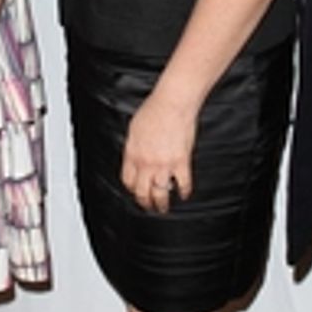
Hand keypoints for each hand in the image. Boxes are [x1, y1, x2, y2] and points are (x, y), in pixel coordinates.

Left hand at [121, 90, 196, 213]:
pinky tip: (184, 195)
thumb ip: (133, 147)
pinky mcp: (181, 162)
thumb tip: (134, 157)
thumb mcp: (134, 129)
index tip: (136, 191)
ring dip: (162, 204)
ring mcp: (164, 164)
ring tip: (164, 207)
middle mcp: (146, 163)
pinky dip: (184, 192)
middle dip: (145, 202)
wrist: (172, 103)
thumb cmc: (154, 110)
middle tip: (148, 206)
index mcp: (132, 154)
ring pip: (160, 194)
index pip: (128, 180)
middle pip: (142, 192)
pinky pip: (183, 184)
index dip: (132, 189)